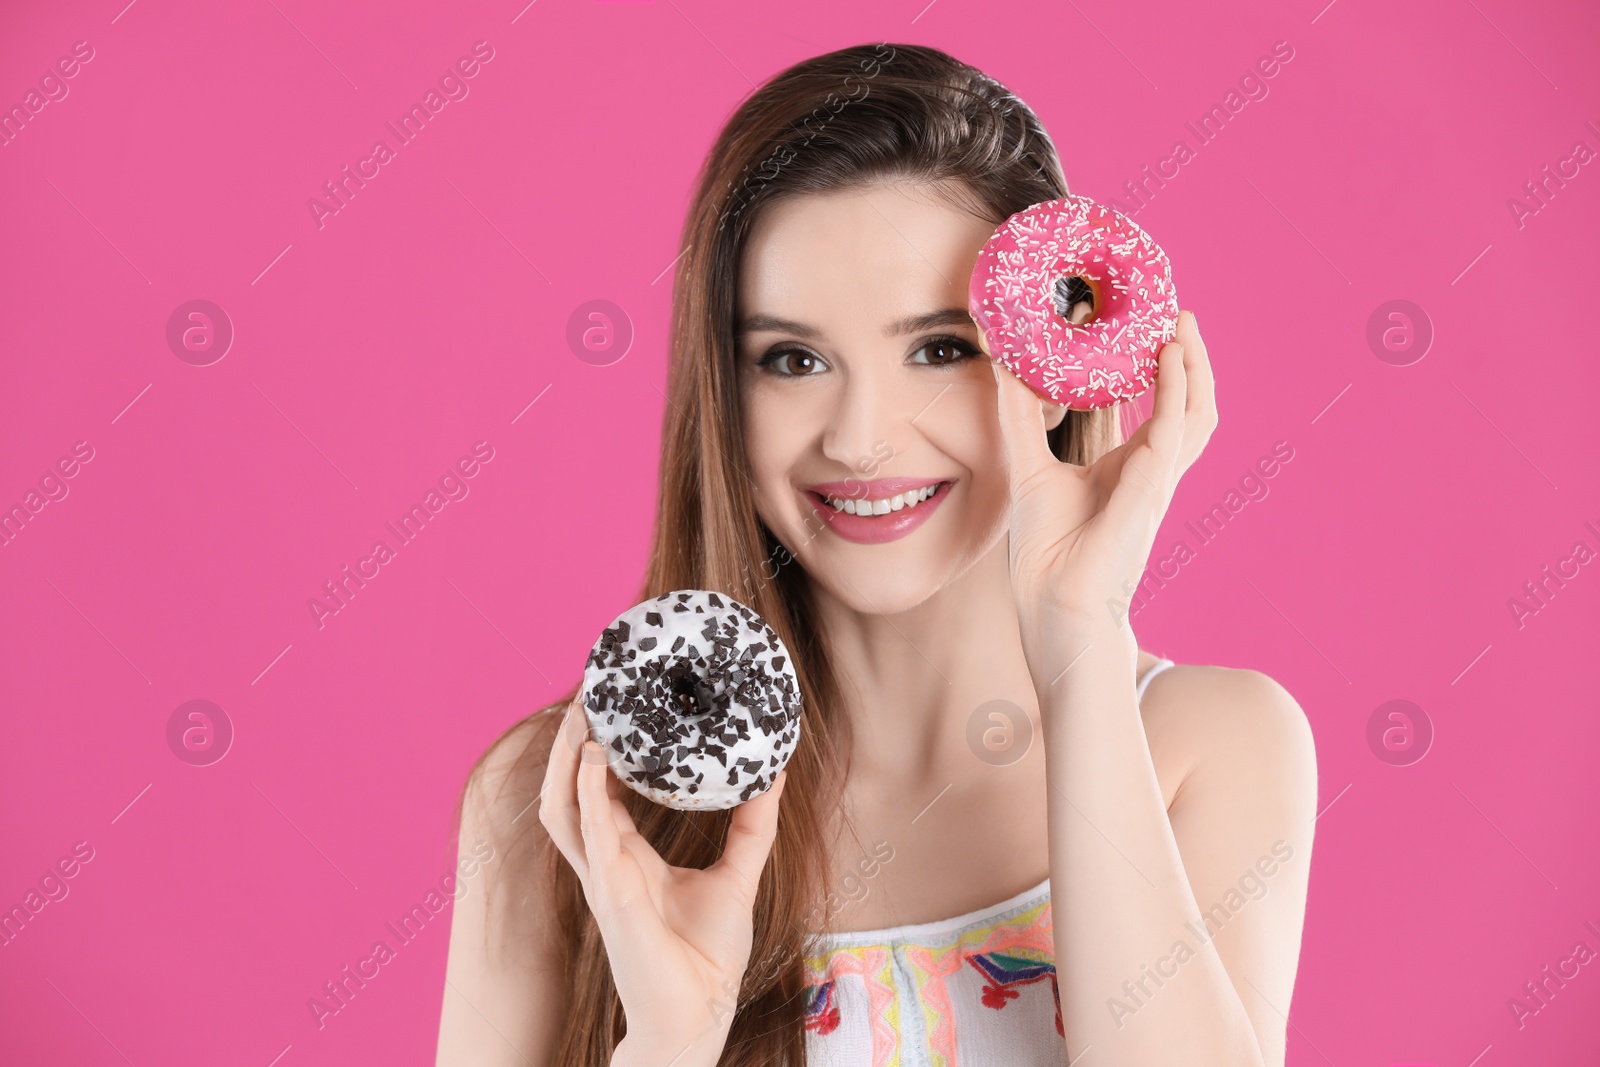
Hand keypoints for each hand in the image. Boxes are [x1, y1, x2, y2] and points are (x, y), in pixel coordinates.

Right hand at [539, 698, 787, 1059]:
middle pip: (565, 793)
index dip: (593, 751)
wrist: (699, 1013)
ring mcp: (602, 879)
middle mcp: (605, 864)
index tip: (610, 705)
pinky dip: (588, 794)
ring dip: (564, 761)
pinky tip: (595, 758)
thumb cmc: (707, 955)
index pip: (596, 794)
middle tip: (588, 694)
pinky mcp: (612, 896)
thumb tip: (775, 772)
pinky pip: (591, 836)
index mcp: (625, 857)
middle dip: (566, 746)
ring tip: (580, 716)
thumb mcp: (738, 874)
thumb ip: (753, 824)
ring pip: (562, 809)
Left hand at [988, 310, 1216, 681]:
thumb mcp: (1028, 466)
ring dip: (1194, 367)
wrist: (1054, 605)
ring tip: (1180, 325)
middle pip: (1191, 406)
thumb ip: (1021, 417)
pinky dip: (1175, 392)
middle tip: (1175, 315)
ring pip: (1196, 414)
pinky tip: (1165, 357)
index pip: (1157, 409)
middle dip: (1190, 361)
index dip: (1158, 369)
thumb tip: (1005, 367)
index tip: (1145, 326)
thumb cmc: (1049, 550)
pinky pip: (1175, 432)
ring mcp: (1157, 481)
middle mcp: (1151, 471)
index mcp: (1129, 467)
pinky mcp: (1150, 490)